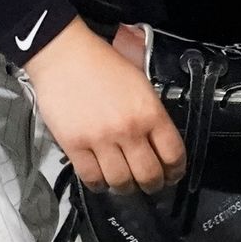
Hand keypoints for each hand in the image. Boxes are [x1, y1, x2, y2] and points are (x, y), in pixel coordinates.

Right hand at [25, 19, 184, 195]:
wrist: (64, 54)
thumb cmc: (100, 64)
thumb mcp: (140, 82)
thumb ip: (152, 114)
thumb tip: (159, 143)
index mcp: (149, 111)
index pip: (174, 154)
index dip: (176, 171)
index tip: (172, 173)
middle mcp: (128, 129)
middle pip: (149, 176)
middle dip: (153, 185)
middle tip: (150, 183)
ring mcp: (100, 139)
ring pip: (121, 182)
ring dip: (126, 187)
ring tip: (124, 181)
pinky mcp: (75, 145)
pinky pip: (92, 179)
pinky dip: (99, 184)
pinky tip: (101, 178)